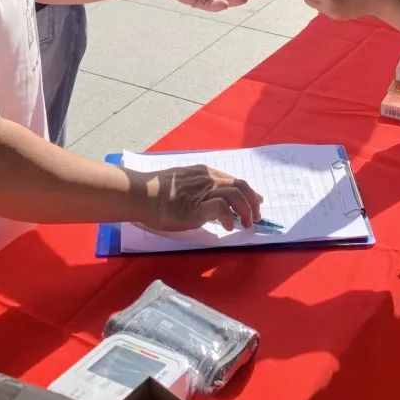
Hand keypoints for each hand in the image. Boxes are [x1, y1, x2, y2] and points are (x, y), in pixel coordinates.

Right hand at [139, 163, 261, 231]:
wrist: (142, 194)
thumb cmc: (157, 190)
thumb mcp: (183, 181)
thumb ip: (199, 187)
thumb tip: (210, 200)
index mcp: (205, 173)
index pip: (233, 180)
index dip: (248, 192)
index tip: (256, 202)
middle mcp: (208, 179)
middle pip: (240, 186)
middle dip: (253, 202)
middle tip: (255, 217)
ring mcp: (203, 192)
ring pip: (236, 195)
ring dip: (245, 211)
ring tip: (245, 225)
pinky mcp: (197, 207)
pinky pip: (221, 208)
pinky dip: (228, 217)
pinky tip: (227, 227)